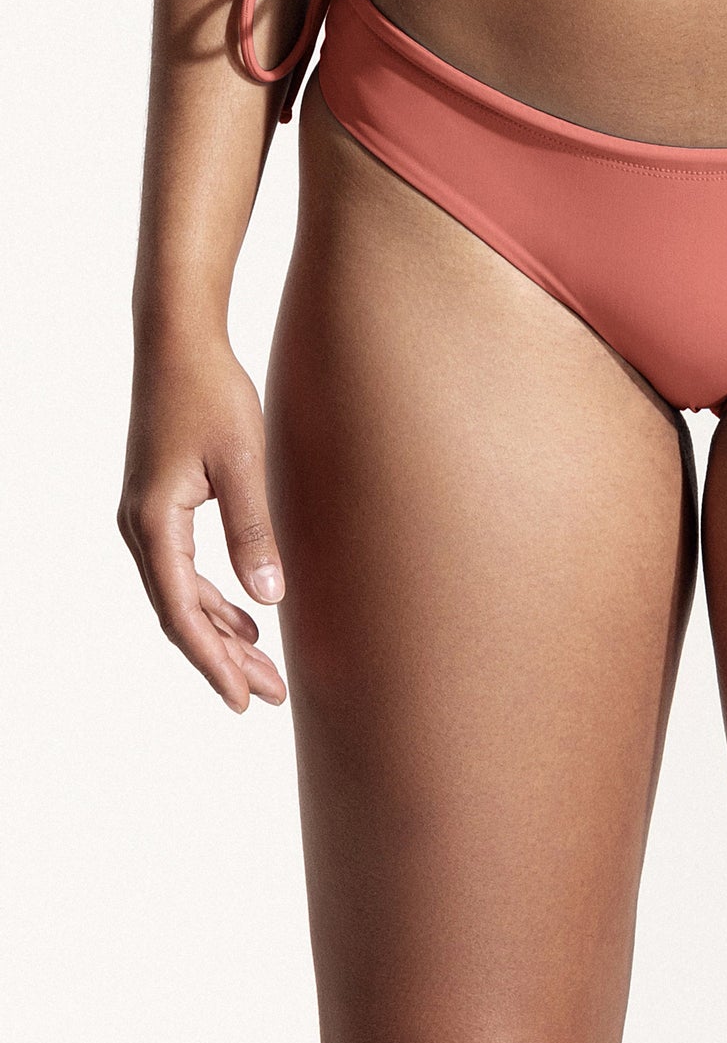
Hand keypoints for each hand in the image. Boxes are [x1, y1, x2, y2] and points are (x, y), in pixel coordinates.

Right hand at [118, 333, 287, 712]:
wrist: (178, 343)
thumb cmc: (212, 393)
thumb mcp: (244, 463)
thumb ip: (254, 532)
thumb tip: (268, 599)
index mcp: (153, 522)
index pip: (182, 614)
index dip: (212, 662)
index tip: (242, 700)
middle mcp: (140, 527)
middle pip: (180, 614)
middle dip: (224, 659)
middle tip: (269, 696)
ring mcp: (146, 517)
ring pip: (182, 595)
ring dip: (221, 633)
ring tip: (263, 669)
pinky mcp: (160, 505)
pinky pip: (182, 570)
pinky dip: (213, 599)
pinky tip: (246, 617)